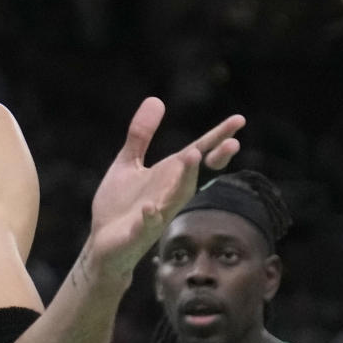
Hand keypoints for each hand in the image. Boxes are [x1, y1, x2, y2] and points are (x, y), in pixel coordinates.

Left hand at [86, 97, 243, 283]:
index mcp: (168, 176)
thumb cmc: (120, 205)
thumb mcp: (128, 162)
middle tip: (233, 142)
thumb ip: (141, 134)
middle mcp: (168, 194)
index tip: (239, 120)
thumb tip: (157, 99)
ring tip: (192, 156)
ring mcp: (156, 214)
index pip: (197, 153)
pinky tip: (151, 208)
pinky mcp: (137, 232)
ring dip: (185, 178)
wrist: (103, 243)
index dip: (217, 137)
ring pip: (175, 196)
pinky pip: (147, 224)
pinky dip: (150, 217)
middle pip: (195, 173)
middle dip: (212, 158)